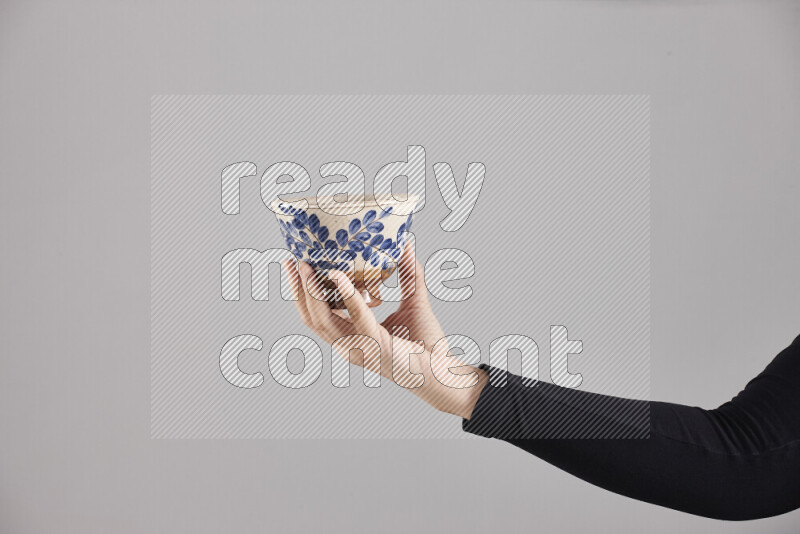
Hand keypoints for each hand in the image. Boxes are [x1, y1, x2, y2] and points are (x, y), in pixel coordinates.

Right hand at [282, 251, 487, 418]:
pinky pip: (356, 317)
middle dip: (298, 289)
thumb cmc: (428, 344)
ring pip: (323, 320)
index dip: (303, 292)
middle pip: (311, 318)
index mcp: (351, 337)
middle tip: (293, 261)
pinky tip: (339, 276)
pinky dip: (346, 295)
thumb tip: (407, 245)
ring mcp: (359, 349)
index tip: (297, 265)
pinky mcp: (375, 346)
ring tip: (308, 266)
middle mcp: (349, 346)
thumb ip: (409, 275)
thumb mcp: (414, 301)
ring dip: (312, 291)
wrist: (445, 372)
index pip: (317, 316)